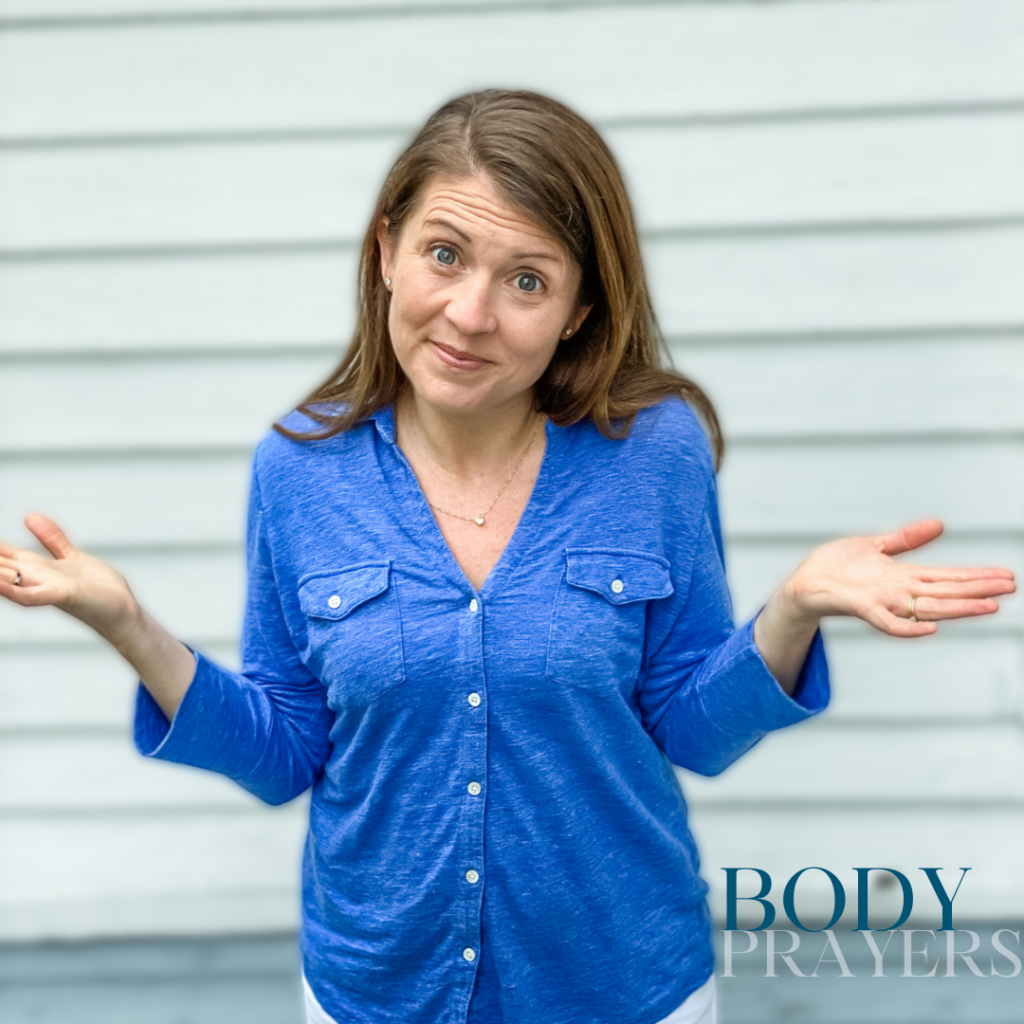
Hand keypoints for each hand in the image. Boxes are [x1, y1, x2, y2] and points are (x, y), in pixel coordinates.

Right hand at [0, 513, 140, 643]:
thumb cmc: (97, 589)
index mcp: (33, 568)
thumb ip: (50, 539)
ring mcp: (45, 588)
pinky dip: (13, 587)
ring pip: (6, 578)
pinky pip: (32, 594)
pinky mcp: (64, 595)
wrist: (123, 612)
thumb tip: (27, 516)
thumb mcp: (69, 558)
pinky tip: (0, 579)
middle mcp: (33, 578)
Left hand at [781, 519, 1015, 636]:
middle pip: (946, 591)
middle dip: (978, 590)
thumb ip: (906, 539)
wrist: (803, 583)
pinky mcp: (860, 608)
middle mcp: (899, 592)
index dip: (976, 577)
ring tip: (988, 606)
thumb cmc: (836, 567)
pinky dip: (908, 627)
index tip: (1006, 576)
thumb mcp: (875, 546)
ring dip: (957, 608)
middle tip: (1010, 587)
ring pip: (927, 607)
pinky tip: (929, 627)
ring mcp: (882, 601)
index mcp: (904, 577)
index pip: (948, 577)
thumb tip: (939, 525)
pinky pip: (887, 622)